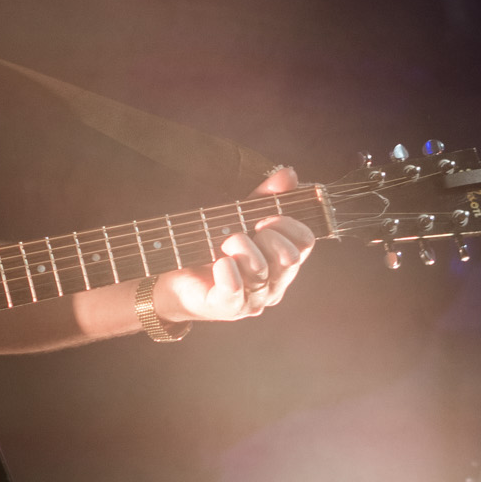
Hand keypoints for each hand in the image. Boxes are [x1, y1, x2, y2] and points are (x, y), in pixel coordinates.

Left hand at [150, 166, 316, 327]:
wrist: (175, 279)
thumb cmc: (212, 248)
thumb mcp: (239, 217)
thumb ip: (265, 198)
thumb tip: (288, 173)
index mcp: (283, 264)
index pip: (305, 241)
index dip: (288, 223)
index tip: (265, 217)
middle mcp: (275, 286)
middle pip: (289, 257)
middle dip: (266, 235)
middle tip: (243, 231)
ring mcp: (253, 301)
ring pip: (260, 269)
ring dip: (239, 246)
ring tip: (222, 243)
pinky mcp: (228, 308)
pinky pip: (235, 288)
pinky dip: (226, 269)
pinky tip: (218, 262)